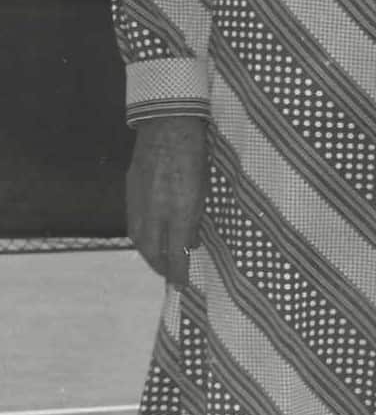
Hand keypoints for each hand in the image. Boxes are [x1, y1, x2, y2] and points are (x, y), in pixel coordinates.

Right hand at [126, 114, 206, 282]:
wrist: (168, 128)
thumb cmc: (197, 157)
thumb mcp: (205, 191)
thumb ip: (195, 220)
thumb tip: (189, 243)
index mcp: (179, 211)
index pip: (176, 254)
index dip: (179, 273)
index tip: (182, 285)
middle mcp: (156, 211)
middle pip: (153, 252)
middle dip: (162, 269)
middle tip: (171, 278)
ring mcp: (139, 202)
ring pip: (140, 240)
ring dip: (150, 256)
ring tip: (160, 264)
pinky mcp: (130, 193)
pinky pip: (134, 224)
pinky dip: (141, 238)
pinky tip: (148, 241)